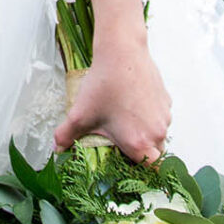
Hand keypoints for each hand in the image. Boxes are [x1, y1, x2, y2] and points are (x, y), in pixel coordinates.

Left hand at [54, 32, 170, 166]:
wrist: (122, 52)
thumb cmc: (104, 84)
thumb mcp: (79, 114)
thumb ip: (66, 136)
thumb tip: (57, 149)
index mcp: (138, 143)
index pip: (150, 170)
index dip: (140, 170)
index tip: (128, 164)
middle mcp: (156, 132)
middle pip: (155, 154)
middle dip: (141, 152)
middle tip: (123, 143)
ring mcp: (164, 116)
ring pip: (158, 134)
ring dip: (146, 133)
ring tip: (125, 120)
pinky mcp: (166, 100)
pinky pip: (160, 117)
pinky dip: (150, 116)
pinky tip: (132, 104)